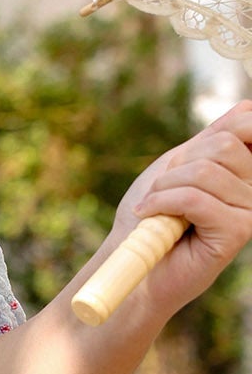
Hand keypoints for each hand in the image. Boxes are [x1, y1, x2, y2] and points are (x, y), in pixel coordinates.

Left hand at [113, 97, 251, 315]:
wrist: (132, 265)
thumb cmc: (151, 217)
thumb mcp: (179, 165)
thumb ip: (212, 139)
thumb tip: (247, 108)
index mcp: (245, 169)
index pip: (248, 122)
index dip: (214, 130)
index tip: (183, 162)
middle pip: (223, 145)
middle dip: (179, 164)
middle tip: (162, 190)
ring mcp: (250, 211)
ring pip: (207, 171)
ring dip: (165, 186)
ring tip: (155, 208)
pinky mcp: (238, 232)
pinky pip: (196, 199)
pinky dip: (163, 203)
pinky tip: (151, 217)